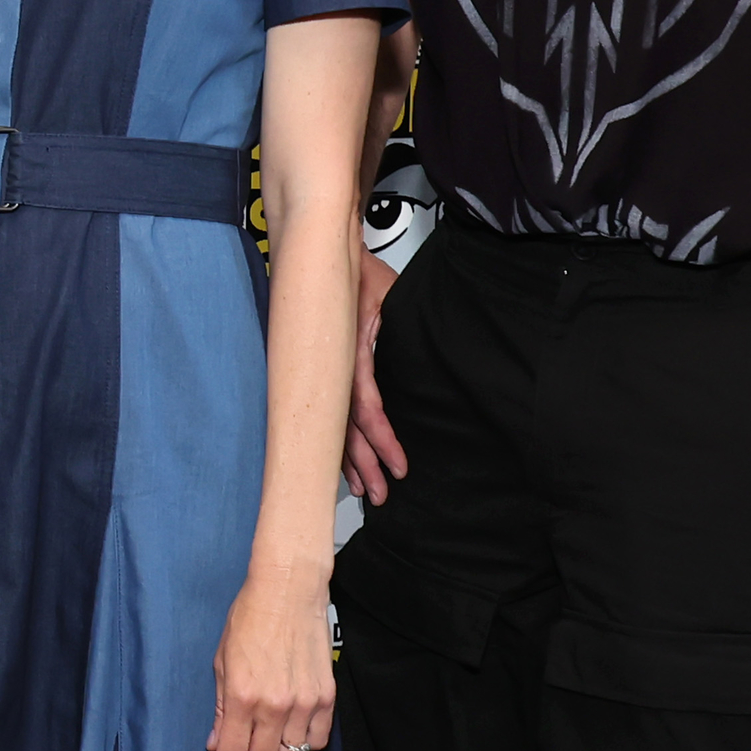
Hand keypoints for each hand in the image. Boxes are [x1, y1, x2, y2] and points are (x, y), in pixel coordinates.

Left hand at [207, 569, 334, 750]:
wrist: (288, 591)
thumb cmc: (249, 619)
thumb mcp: (222, 662)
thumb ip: (222, 709)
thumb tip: (216, 744)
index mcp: (243, 697)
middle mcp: (275, 706)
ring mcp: (305, 704)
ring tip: (265, 748)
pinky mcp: (327, 697)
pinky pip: (318, 741)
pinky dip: (303, 745)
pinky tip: (291, 735)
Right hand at [344, 247, 406, 502]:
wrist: (323, 255)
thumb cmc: (356, 272)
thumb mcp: (389, 298)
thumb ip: (398, 332)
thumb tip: (430, 360)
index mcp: (348, 353)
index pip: (366, 408)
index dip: (381, 441)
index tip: (398, 466)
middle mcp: (330, 367)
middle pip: (344, 428)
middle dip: (364, 464)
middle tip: (381, 494)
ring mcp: (321, 371)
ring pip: (332, 425)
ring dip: (348, 459)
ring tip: (364, 488)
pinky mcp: (320, 371)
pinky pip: (328, 411)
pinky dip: (336, 439)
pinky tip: (345, 461)